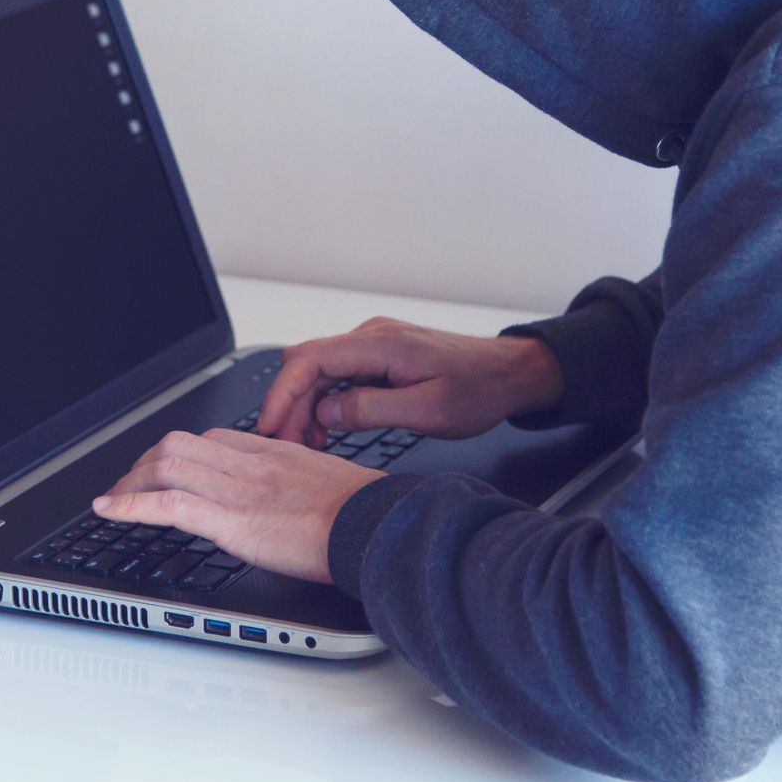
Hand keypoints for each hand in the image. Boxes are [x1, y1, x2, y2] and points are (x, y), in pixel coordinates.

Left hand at [91, 428, 382, 583]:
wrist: (377, 525)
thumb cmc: (366, 513)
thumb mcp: (332, 483)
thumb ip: (304, 484)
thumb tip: (300, 501)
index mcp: (275, 453)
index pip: (213, 440)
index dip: (179, 453)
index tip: (166, 469)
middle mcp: (251, 464)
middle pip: (180, 445)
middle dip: (145, 463)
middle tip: (129, 484)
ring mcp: (238, 490)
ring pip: (166, 466)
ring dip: (130, 482)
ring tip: (112, 499)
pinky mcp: (231, 521)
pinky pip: (169, 504)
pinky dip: (130, 505)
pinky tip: (109, 510)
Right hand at [256, 317, 563, 448]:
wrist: (510, 374)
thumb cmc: (480, 389)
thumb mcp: (428, 410)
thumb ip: (372, 409)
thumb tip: (326, 411)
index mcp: (381, 345)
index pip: (311, 360)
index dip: (282, 393)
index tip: (271, 426)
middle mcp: (372, 337)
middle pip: (307, 364)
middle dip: (288, 404)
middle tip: (286, 445)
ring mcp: (374, 345)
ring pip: (320, 371)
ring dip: (306, 406)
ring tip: (308, 445)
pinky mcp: (380, 357)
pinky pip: (338, 375)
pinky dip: (325, 402)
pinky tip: (327, 430)